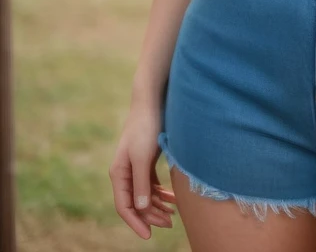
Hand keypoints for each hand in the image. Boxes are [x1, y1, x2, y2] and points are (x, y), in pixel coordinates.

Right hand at [109, 107, 176, 238]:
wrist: (152, 101)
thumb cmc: (146, 127)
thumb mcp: (143, 156)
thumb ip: (141, 183)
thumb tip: (140, 208)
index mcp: (119, 173)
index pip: (124, 206)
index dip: (135, 223)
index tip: (149, 236)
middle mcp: (125, 173)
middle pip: (136, 203)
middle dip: (151, 215)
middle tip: (170, 223)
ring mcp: (136, 167)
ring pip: (145, 195)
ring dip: (158, 206)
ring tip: (174, 214)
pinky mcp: (146, 160)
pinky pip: (152, 184)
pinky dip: (161, 192)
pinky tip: (173, 198)